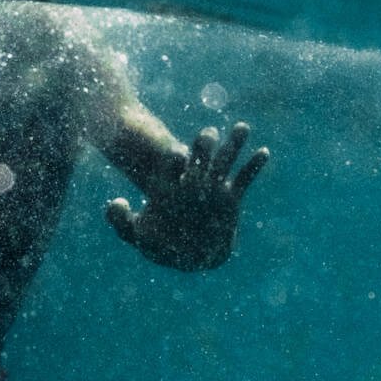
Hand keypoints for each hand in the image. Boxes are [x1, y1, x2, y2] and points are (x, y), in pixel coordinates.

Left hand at [105, 123, 268, 270]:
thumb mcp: (136, 234)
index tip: (179, 156)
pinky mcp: (229, 197)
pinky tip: (264, 152)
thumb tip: (117, 202)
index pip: (171, 165)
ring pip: (224, 161)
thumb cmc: (161, 243)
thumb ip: (121, 221)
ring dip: (234, 145)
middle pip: (199, 156)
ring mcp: (212, 187)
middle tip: (209, 135)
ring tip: (243, 127)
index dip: (174, 159)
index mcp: (169, 185)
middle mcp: (192, 182)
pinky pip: (242, 179)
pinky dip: (253, 166)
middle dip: (204, 145)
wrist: (186, 253)